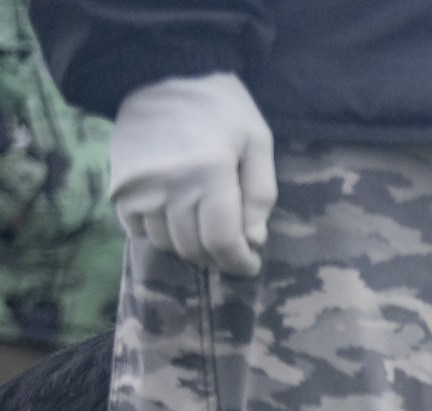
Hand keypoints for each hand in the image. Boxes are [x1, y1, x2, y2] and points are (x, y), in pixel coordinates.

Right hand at [110, 74, 276, 276]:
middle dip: (218, 259)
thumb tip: (254, 241)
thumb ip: (260, 194)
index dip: (239, 262)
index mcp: (210, 173)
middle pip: (194, 248)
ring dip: (189, 247)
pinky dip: (159, 234)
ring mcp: (139, 187)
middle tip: (232, 251)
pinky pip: (138, 230)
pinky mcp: (119, 186)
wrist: (159, 73)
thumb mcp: (258, 142)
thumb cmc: (220, 107)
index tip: (250, 265)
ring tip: (205, 233)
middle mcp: (170, 184)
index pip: (223, 242)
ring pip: (166, 243)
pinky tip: (175, 220)